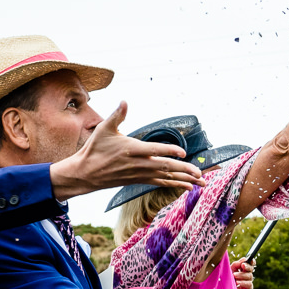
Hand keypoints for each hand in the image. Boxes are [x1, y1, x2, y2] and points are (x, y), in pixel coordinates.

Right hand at [49, 102, 204, 199]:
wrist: (86, 173)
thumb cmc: (95, 149)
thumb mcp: (104, 129)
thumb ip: (117, 115)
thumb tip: (125, 101)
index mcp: (132, 149)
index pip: (154, 150)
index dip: (169, 151)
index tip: (183, 152)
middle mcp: (139, 164)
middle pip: (165, 167)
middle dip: (184, 170)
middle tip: (200, 173)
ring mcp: (141, 174)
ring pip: (167, 177)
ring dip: (185, 179)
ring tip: (202, 182)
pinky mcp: (141, 180)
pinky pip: (161, 183)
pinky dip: (175, 184)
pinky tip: (188, 186)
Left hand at [231, 259, 254, 288]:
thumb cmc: (226, 281)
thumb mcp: (229, 271)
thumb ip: (235, 265)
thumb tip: (243, 260)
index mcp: (243, 270)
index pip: (250, 264)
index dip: (251, 261)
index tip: (249, 259)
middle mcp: (247, 275)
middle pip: (251, 269)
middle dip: (247, 266)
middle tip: (242, 266)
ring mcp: (248, 282)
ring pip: (250, 276)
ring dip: (242, 275)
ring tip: (234, 276)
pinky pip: (249, 284)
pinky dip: (243, 282)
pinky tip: (237, 282)